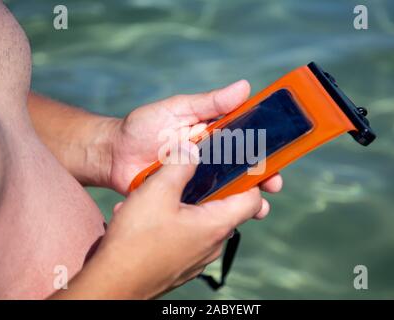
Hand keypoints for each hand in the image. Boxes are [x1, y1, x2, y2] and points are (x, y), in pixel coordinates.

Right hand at [58, 146, 263, 298]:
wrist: (111, 284)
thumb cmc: (136, 240)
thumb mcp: (157, 192)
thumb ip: (179, 166)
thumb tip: (192, 149)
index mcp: (216, 225)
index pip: (253, 201)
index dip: (250, 181)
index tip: (237, 167)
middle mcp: (212, 245)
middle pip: (225, 209)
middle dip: (209, 189)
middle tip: (189, 175)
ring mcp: (197, 259)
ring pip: (202, 223)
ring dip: (185, 206)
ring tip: (158, 197)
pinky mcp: (181, 267)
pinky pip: (185, 238)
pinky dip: (173, 224)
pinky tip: (146, 218)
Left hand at [106, 80, 282, 212]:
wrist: (112, 154)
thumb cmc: (143, 126)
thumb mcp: (178, 109)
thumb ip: (210, 103)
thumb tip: (245, 87)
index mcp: (213, 136)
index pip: (247, 142)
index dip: (266, 149)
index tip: (282, 156)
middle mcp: (210, 159)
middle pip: (244, 170)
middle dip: (263, 179)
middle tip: (273, 187)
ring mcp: (199, 181)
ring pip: (230, 192)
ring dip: (248, 200)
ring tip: (259, 209)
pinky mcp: (186, 198)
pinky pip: (207, 208)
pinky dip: (221, 215)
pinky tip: (231, 221)